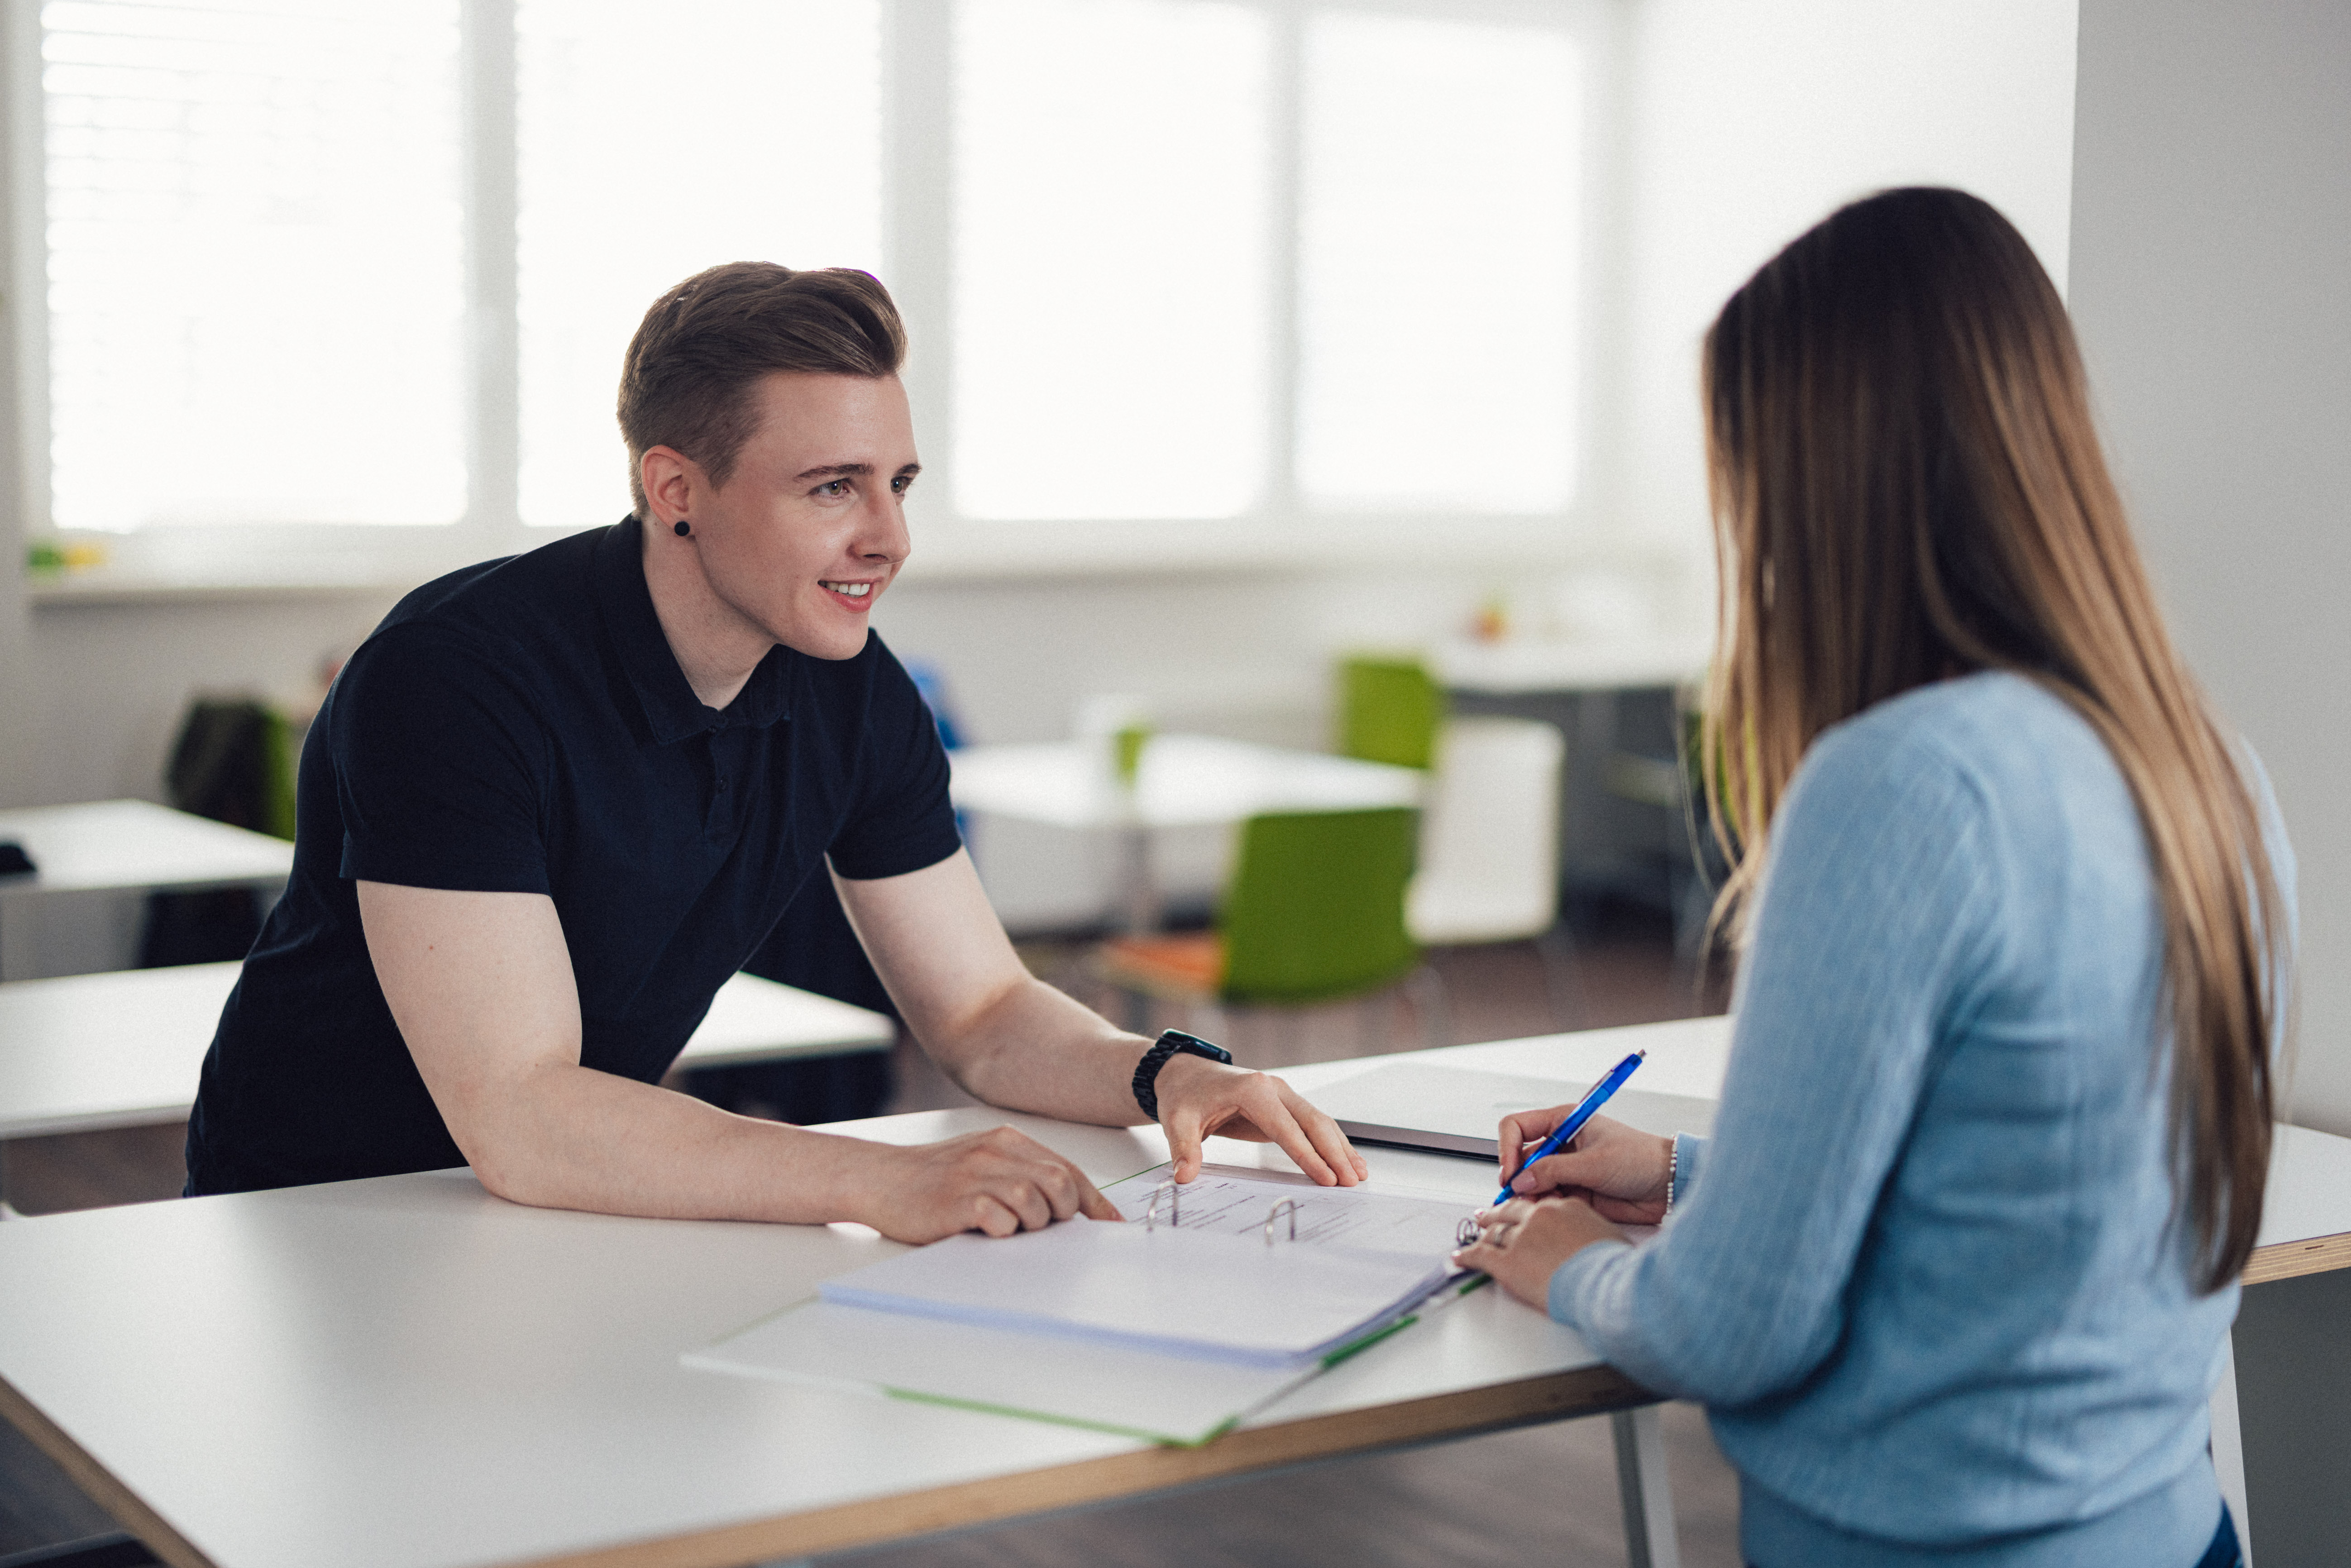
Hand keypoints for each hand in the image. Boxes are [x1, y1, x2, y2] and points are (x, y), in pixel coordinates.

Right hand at [854, 1125, 1119, 1242]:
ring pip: (1034, 1202)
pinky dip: (1003, 1232)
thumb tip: (1070, 1206)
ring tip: (1010, 1229)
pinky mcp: (956, 1201)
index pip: (1067, 1170)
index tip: (1110, 1225)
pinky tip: (988, 1232)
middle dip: (1064, 1214)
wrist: (878, 1178)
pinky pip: (1001, 1220)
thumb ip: (1022, 1175)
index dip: (1094, 1201)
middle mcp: (995, 1153)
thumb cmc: (933, 1178)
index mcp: (1007, 1141)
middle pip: (1059, 1184)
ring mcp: (975, 1175)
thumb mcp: (983, 1163)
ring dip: (1032, 1225)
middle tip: (1045, 1229)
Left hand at [1153, 1055, 1369, 1186]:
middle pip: (1313, 1121)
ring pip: (1319, 1121)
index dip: (1307, 1155)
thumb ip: (1184, 1149)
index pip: (1286, 1127)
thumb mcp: (1177, 1121)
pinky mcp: (1283, 1105)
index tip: (1325, 1177)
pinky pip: (1312, 1124)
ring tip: (1358, 1174)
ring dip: (1340, 1148)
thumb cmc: (1184, 1095)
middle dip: (1334, 1153)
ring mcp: (1282, 1094)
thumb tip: (1184, 1176)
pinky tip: (1345, 1159)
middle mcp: (1273, 1087)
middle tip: (1350, 1181)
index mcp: (1252, 1089)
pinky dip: (1330, 1142)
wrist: (1185, 1073)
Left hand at [1451, 1196, 1627, 1306]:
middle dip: (1497, 1213)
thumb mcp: (1608, 1235)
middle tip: (1487, 1215)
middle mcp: (1539, 1216)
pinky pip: (1480, 1255)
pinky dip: (1467, 1256)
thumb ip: (1588, 1229)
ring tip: (1476, 1235)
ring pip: (1494, 1232)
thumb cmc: (1612, 1266)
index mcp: (1565, 1207)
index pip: (1539, 1204)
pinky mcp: (1507, 1261)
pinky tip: (1460, 1257)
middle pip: (1511, 1212)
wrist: (1604, 1285)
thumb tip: (1585, 1237)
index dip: (1527, 1210)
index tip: (1523, 1212)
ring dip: (1483, 1234)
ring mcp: (1521, 1237)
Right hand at [1498, 1110, 1671, 1223]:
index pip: (1517, 1127)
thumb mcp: (1595, 1162)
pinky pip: (1547, 1199)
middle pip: (1520, 1158)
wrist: (1668, 1186)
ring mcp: (1566, 1169)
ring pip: (1531, 1182)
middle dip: (1518, 1178)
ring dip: (1532, 1196)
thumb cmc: (1641, 1160)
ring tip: (1542, 1206)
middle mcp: (1561, 1144)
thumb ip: (1554, 1171)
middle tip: (1519, 1196)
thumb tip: (1520, 1181)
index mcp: (1564, 1122)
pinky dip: (1546, 1207)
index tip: (1510, 1172)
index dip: (1507, 1148)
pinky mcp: (1574, 1192)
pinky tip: (1556, 1212)